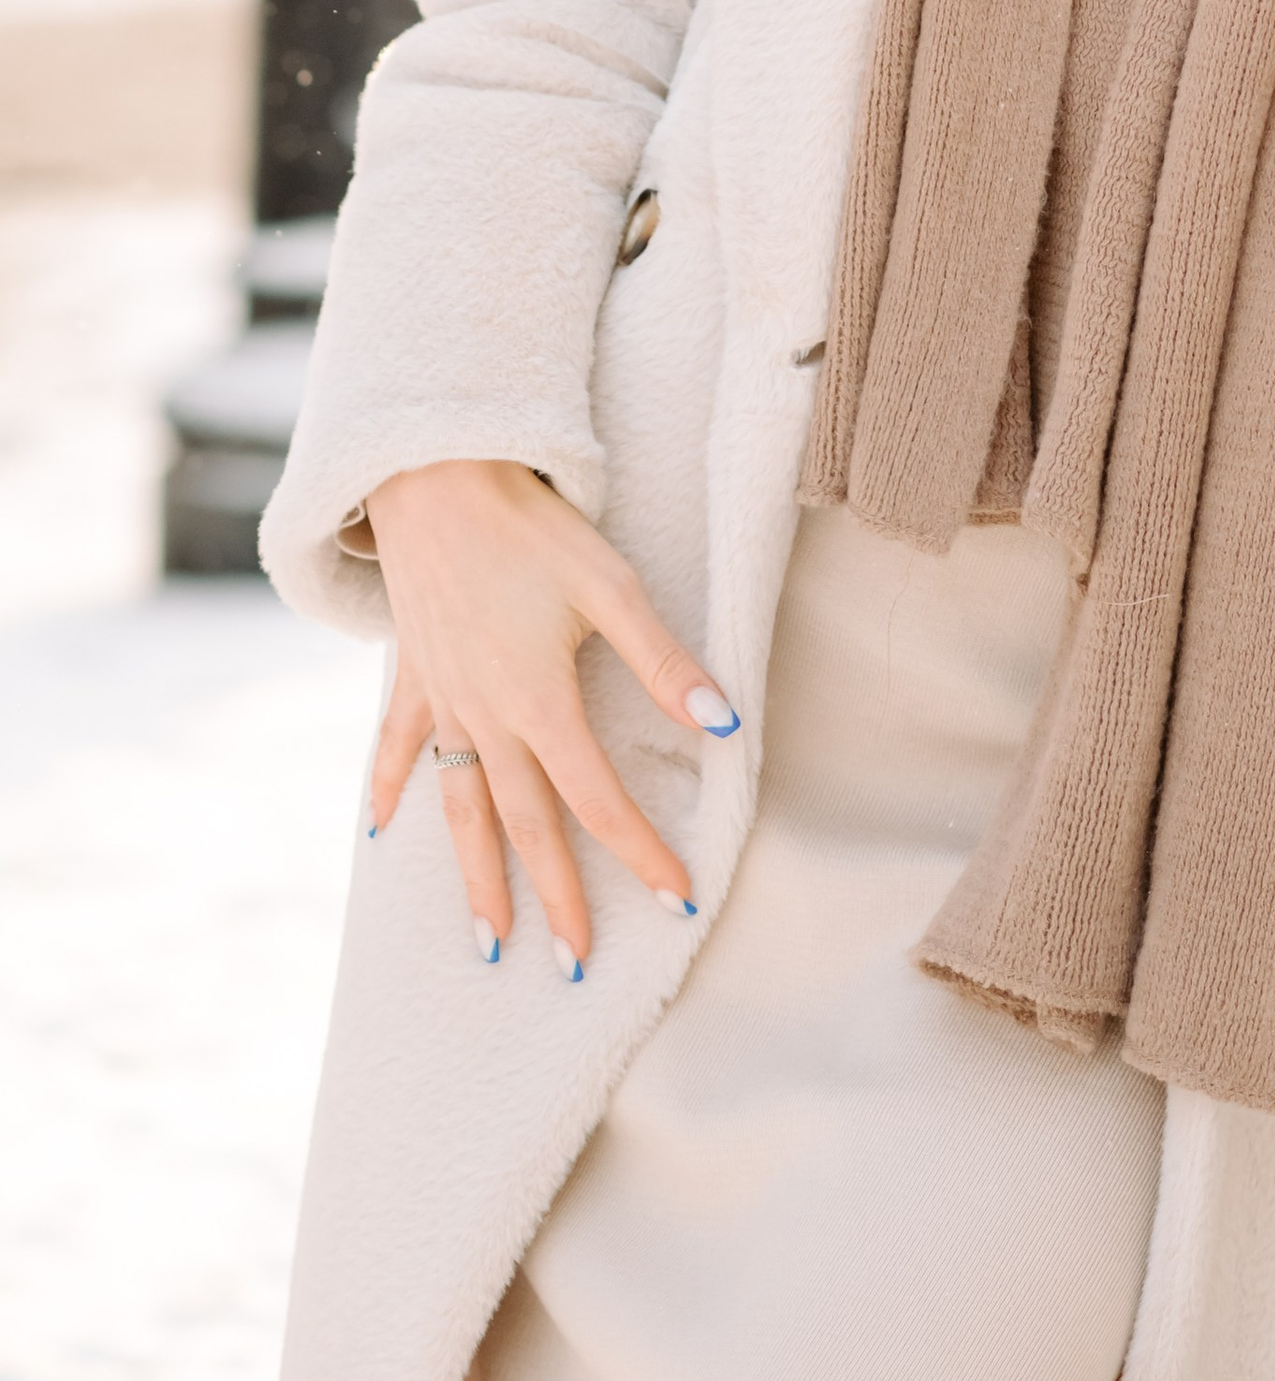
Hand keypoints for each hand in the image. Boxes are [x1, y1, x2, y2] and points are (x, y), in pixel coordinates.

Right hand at [366, 457, 740, 979]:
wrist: (436, 477)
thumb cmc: (532, 528)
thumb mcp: (611, 586)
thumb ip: (664, 660)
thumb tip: (722, 724)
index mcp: (540, 703)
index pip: (599, 800)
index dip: (640, 853)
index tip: (676, 898)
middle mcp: (485, 718)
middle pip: (526, 827)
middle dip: (556, 899)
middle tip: (574, 966)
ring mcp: (440, 702)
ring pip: (459, 810)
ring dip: (476, 877)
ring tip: (490, 941)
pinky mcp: (411, 676)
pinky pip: (397, 749)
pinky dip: (391, 792)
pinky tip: (383, 831)